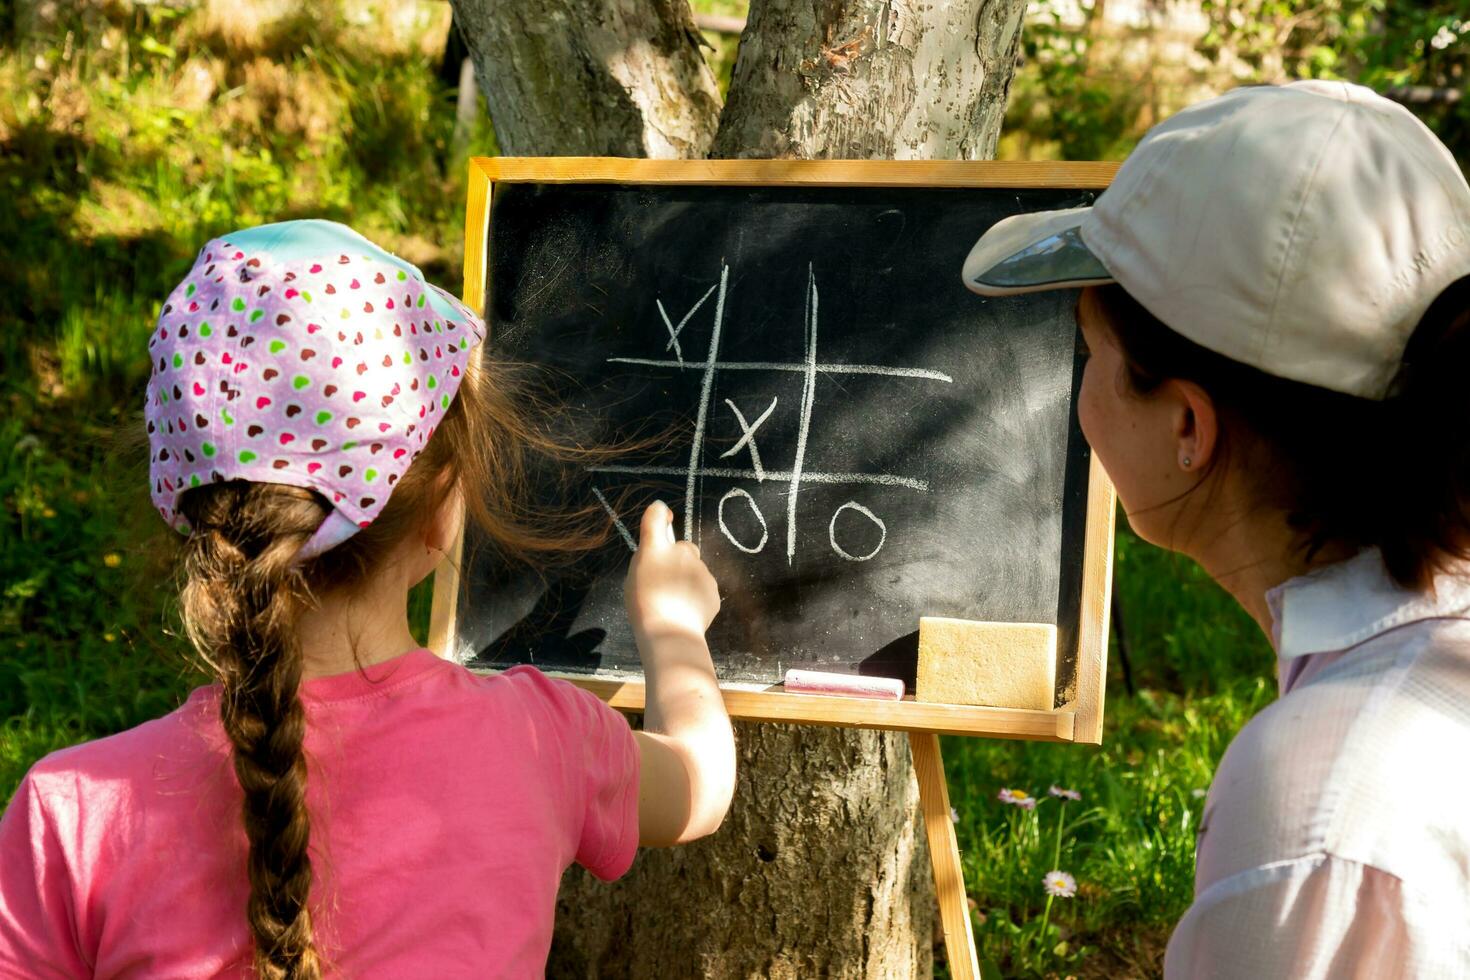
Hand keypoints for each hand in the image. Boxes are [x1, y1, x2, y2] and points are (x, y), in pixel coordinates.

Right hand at [624, 501, 719, 641]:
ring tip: (674, 602)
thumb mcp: (634, 577)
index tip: (663, 518)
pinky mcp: (713, 588)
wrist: (670, 632)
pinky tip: (686, 611)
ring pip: (694, 569)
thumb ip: (648, 558)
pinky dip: (696, 595)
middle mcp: (681, 552)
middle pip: (683, 548)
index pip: (657, 515)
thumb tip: (659, 551)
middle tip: (664, 581)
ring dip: (686, 579)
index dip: (660, 514)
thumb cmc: (644, 605)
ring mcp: (701, 569)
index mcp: (656, 549)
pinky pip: (703, 586)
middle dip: (677, 559)